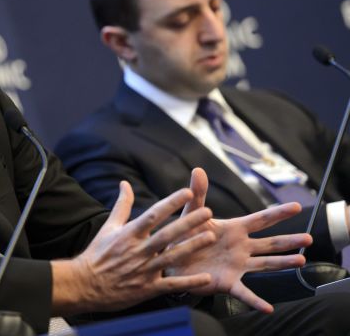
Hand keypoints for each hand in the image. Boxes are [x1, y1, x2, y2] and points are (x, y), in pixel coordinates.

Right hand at [51, 181, 215, 314]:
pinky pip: (171, 285)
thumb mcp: (109, 227)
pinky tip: (206, 278)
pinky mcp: (147, 288)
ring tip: (210, 236)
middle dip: (188, 222)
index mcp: (129, 234)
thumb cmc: (97, 254)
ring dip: (192, 247)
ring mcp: (143, 270)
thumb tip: (124, 183)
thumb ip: (122, 206)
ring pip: (172, 257)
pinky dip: (189, 282)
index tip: (187, 193)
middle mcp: (138, 250)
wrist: (84, 284)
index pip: (153, 214)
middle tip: (207, 212)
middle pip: (167, 234)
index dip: (171, 203)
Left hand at [169, 168, 312, 312]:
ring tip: (301, 260)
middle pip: (270, 243)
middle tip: (308, 238)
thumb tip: (197, 170)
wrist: (170, 260)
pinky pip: (244, 293)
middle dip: (288, 241)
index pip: (260, 219)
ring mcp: (237, 265)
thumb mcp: (191, 213)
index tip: (296, 206)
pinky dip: (255, 301)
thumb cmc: (183, 234)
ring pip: (265, 264)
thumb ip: (197, 194)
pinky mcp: (227, 282)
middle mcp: (241, 247)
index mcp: (234, 229)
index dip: (278, 213)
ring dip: (283, 263)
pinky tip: (268, 308)